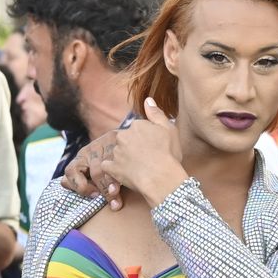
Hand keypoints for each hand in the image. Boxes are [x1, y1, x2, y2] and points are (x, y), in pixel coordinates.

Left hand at [61, 98, 186, 208]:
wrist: (160, 177)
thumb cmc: (168, 154)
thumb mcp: (169, 129)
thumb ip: (156, 113)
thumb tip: (147, 99)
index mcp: (137, 125)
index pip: (138, 128)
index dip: (146, 138)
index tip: (154, 147)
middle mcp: (123, 136)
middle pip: (126, 139)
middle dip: (134, 147)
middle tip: (147, 158)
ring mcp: (116, 152)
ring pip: (118, 152)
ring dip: (125, 158)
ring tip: (138, 169)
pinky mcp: (112, 168)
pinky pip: (108, 166)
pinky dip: (113, 169)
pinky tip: (122, 173)